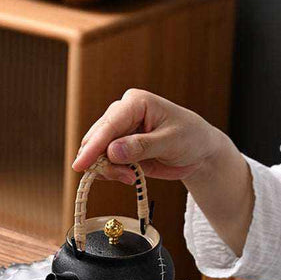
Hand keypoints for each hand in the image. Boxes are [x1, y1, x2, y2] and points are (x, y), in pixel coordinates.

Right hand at [72, 89, 231, 184]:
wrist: (199, 152)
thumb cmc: (191, 138)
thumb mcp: (171, 141)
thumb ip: (142, 146)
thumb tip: (113, 151)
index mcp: (135, 103)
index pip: (109, 125)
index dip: (94, 147)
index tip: (81, 165)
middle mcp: (121, 114)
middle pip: (96, 140)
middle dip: (104, 162)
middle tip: (126, 176)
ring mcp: (118, 133)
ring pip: (96, 154)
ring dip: (109, 170)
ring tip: (132, 177)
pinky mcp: (118, 149)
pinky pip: (103, 164)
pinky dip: (112, 174)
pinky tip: (130, 176)